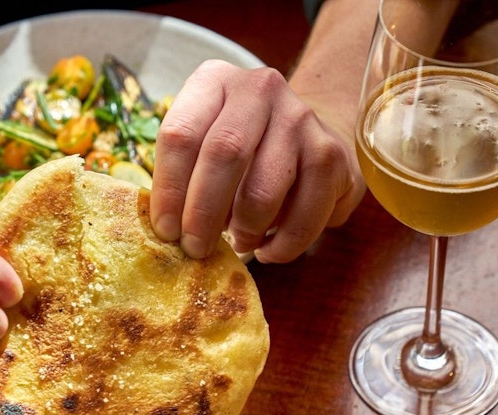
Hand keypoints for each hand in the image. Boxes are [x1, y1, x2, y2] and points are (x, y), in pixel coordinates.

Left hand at [150, 60, 363, 263]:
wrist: (308, 135)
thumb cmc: (243, 151)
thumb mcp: (204, 144)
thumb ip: (184, 176)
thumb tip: (168, 232)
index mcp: (214, 82)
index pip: (181, 135)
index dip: (169, 190)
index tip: (166, 231)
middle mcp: (259, 89)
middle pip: (224, 155)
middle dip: (203, 214)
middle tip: (195, 249)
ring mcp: (301, 119)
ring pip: (263, 191)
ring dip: (244, 232)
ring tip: (238, 244)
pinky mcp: (331, 156)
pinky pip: (302, 218)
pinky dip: (281, 247)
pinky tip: (268, 250)